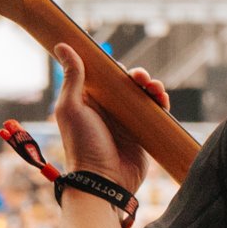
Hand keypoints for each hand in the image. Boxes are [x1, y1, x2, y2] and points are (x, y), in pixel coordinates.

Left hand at [53, 46, 169, 206]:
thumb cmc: (82, 145)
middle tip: (140, 78)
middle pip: (127, 85)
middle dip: (136, 77)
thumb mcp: (72, 107)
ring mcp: (126, 123)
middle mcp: (108, 111)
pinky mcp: (143, 135)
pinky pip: (155, 114)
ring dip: (151, 87)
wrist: (103, 182)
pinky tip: (162, 100)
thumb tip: (63, 45)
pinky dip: (161, 104)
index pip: (104, 78)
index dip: (113, 68)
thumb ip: (72, 77)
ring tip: (154, 88)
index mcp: (89, 102)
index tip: (119, 66)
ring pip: (143, 97)